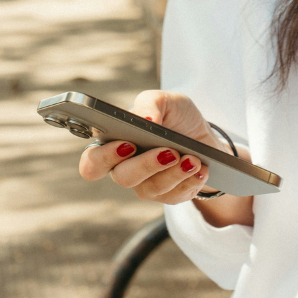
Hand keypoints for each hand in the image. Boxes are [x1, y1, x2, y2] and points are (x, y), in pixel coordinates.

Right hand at [77, 90, 214, 204]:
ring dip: (174, 173)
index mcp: (113, 143)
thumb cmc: (177, 118)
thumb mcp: (166, 100)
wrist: (205, 138)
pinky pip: (173, 196)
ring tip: (193, 159)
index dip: (104, 158)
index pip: (92, 162)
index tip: (127, 145)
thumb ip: (150, 103)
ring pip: (151, 189)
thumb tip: (146, 118)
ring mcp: (144, 184)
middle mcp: (123, 168)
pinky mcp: (166, 196)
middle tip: (169, 152)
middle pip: (123, 178)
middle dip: (147, 165)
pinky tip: (201, 169)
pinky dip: (190, 181)